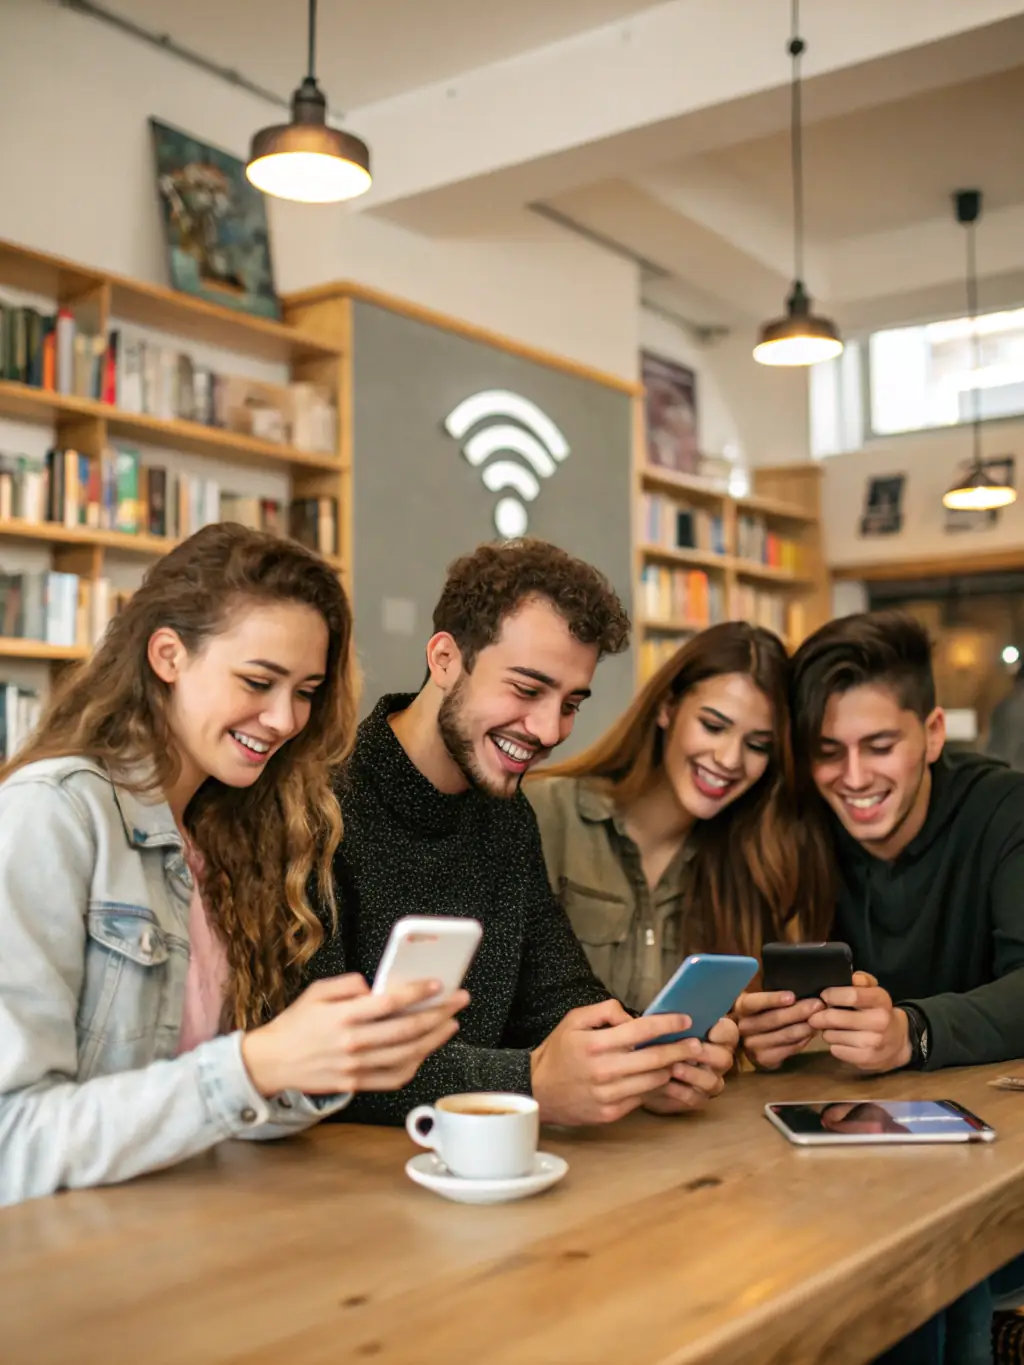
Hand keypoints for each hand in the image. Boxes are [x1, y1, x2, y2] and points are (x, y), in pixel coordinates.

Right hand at [241, 974, 468, 1096]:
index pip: (389, 1003)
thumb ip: (349, 984)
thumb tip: (378, 986)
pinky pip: (394, 1078)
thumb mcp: (317, 991)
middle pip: (406, 1029)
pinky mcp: (356, 1084)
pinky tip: (425, 1050)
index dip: (418, 992)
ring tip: (450, 1024)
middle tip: (458, 1001)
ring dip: (434, 1039)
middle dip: (439, 1014)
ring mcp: (355, 1067)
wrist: (271, 1062)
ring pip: (406, 1055)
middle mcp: (352, 1043)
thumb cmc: (295, 1023)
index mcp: (343, 1017)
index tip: (439, 985)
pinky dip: (415, 1064)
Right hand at [530, 998, 704, 1125]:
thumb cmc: (559, 1052)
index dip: (667, 1024)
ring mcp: (608, 1095)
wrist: (538, 1090)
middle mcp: (604, 1070)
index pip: (641, 1030)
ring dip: (671, 1069)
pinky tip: (659, 1076)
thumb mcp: (574, 1020)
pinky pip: (642, 1097)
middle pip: (654, 1059)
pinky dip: (653, 1086)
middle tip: (696, 1044)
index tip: (684, 1019)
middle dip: (680, 1049)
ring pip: (653, 1081)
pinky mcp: (611, 1113)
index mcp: (595, 1044)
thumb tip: (632, 1017)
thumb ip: (604, 1012)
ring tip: (681, 1060)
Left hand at [642, 1015, 738, 1114]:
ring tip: (674, 1067)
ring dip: (693, 1073)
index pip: (729, 1032)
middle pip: (725, 1059)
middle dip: (707, 1053)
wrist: (643, 1070)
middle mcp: (717, 1060)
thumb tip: (669, 1009)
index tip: (711, 1030)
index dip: (723, 1032)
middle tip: (692, 1048)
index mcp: (714, 1038)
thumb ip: (673, 1020)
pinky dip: (679, 1090)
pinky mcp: (696, 1099)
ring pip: (712, 1081)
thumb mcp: (663, 1027)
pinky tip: (665, 1082)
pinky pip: (694, 1098)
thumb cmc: (658, 1042)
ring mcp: (709, 1081)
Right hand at [734, 989, 824, 1069]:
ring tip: (820, 1019)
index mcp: (740, 1007)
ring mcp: (752, 1045)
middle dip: (798, 1011)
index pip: (753, 1003)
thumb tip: (798, 986)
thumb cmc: (757, 1011)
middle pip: (773, 1020)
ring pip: (785, 1035)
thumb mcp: (757, 999)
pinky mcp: (764, 1059)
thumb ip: (770, 993)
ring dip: (806, 1027)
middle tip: (818, 1005)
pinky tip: (812, 1032)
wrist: (747, 1041)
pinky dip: (804, 1040)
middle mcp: (742, 1027)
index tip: (792, 996)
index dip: (772, 999)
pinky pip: (790, 1049)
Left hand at [808, 971, 910, 1072]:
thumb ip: (862, 981)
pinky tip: (841, 1041)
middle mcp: (880, 1021)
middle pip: (836, 1018)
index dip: (832, 995)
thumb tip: (852, 977)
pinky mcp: (867, 1058)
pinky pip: (836, 1050)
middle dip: (819, 1016)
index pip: (852, 995)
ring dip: (827, 1032)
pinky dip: (834, 1045)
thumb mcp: (874, 992)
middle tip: (815, 1016)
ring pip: (832, 1035)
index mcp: (881, 1000)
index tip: (823, 996)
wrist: (898, 1042)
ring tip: (832, 1029)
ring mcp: (874, 1042)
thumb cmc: (878, 1012)